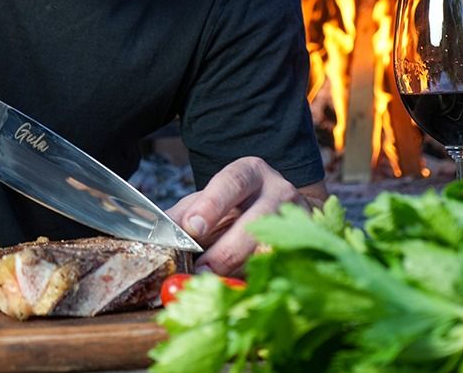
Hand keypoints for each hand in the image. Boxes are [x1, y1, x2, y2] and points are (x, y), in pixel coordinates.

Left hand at [166, 156, 326, 275]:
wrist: (283, 205)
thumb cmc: (237, 204)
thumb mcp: (210, 199)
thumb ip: (183, 214)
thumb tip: (156, 235)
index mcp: (250, 173)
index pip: (232, 182)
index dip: (212, 204)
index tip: (192, 227)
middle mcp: (279, 191)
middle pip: (255, 222)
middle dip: (226, 251)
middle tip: (202, 270)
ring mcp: (298, 219)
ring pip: (271, 250)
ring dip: (242, 271)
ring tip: (218, 285)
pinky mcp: (306, 245)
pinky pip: (283, 268)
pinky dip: (260, 281)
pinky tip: (242, 290)